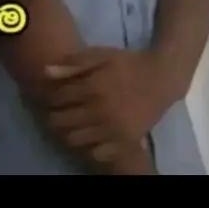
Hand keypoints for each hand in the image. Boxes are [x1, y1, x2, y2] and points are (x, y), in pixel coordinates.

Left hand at [41, 47, 182, 155]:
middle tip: (60, 111)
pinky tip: (92, 134)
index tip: (54, 96)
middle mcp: (101, 111)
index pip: (57, 99)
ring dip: (69, 131)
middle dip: (55, 115)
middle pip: (61, 121)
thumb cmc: (129, 63)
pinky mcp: (125, 141)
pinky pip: (97, 153)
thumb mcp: (102, 55)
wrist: (163, 78)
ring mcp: (113, 129)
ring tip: (74, 123)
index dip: (50, 97)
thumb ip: (74, 63)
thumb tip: (45, 72)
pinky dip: (90, 146)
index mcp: (93, 88)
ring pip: (74, 139)